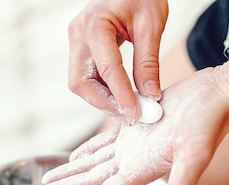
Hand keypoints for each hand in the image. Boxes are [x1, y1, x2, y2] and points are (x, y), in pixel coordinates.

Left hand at [35, 65, 228, 184]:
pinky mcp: (135, 126)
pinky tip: (74, 157)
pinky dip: (87, 151)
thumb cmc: (209, 122)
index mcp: (143, 170)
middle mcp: (135, 162)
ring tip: (49, 179)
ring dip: (71, 172)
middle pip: (91, 181)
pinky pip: (104, 143)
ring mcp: (134, 145)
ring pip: (93, 164)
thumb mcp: (194, 155)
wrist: (219, 94)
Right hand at [67, 0, 168, 123]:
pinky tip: (122, 97)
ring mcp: (76, 42)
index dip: (121, 95)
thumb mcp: (151, 25)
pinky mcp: (81, 49)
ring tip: (129, 109)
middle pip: (81, 82)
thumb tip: (150, 96)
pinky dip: (104, 90)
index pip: (107, 68)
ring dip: (103, 100)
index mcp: (95, 23)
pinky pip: (87, 77)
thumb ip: (148, 62)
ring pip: (81, 83)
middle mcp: (78, 34)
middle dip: (104, 103)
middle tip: (130, 116)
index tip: (136, 114)